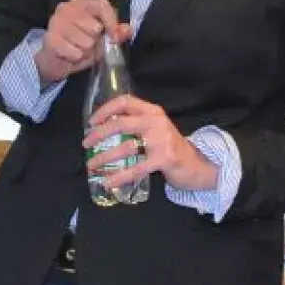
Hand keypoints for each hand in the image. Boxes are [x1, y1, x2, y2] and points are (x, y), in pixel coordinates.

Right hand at [35, 0, 130, 84]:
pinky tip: (68, 54)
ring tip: (77, 49)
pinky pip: (75, 52)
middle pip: (95, 27)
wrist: (53, 60)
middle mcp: (66, 8)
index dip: (112, 22)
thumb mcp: (101, 39)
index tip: (114, 37)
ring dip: (85, 51)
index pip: (102, 5)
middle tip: (87, 44)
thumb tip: (128, 29)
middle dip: (95, 41)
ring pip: (86, 42)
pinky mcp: (51, 38)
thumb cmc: (78, 45)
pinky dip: (76, 57)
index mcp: (81, 2)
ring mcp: (56, 22)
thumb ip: (115, 33)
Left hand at [84, 95, 216, 191]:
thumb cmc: (171, 148)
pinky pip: (136, 168)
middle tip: (86, 145)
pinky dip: (119, 176)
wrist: (199, 165)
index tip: (91, 122)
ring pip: (125, 147)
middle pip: (120, 123)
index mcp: (153, 111)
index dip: (105, 110)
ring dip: (104, 157)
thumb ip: (136, 124)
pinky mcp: (164, 159)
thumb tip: (103, 129)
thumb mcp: (156, 129)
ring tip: (91, 165)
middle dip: (99, 135)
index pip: (125, 102)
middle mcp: (156, 122)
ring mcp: (161, 140)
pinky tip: (107, 182)